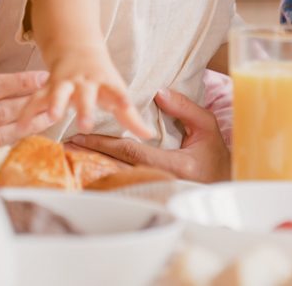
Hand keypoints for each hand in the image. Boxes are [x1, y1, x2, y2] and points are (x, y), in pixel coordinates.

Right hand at [16, 44, 153, 138]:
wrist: (75, 47)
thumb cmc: (100, 77)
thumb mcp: (116, 91)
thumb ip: (130, 117)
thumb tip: (150, 136)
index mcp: (105, 82)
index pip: (117, 91)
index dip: (122, 99)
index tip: (127, 106)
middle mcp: (85, 81)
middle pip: (86, 94)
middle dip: (85, 108)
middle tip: (86, 124)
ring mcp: (65, 82)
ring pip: (58, 92)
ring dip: (55, 104)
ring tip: (54, 117)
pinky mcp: (47, 87)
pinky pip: (35, 100)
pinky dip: (27, 113)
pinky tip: (20, 128)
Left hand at [67, 89, 229, 182]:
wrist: (224, 191)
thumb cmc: (216, 157)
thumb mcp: (207, 128)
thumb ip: (184, 108)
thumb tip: (159, 93)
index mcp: (174, 166)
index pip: (131, 152)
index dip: (104, 143)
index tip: (82, 135)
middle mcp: (161, 183)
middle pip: (117, 168)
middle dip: (90, 156)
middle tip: (66, 146)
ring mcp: (155, 194)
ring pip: (117, 180)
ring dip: (92, 168)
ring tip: (71, 157)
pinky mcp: (151, 198)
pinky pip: (123, 187)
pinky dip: (104, 178)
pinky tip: (88, 171)